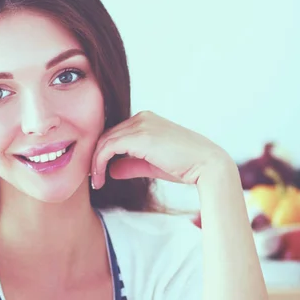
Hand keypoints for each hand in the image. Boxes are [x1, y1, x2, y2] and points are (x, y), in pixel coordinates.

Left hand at [90, 110, 231, 189]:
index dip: (102, 153)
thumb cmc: (184, 166)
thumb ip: (131, 165)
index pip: (115, 133)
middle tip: (92, 179)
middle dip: (95, 157)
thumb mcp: (152, 165)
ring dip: (95, 163)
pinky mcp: (139, 136)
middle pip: (106, 135)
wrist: (207, 165)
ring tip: (95, 182)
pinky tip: (99, 178)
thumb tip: (111, 170)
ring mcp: (140, 124)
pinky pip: (108, 147)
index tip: (97, 173)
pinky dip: (99, 163)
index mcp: (146, 120)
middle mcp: (141, 117)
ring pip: (104, 141)